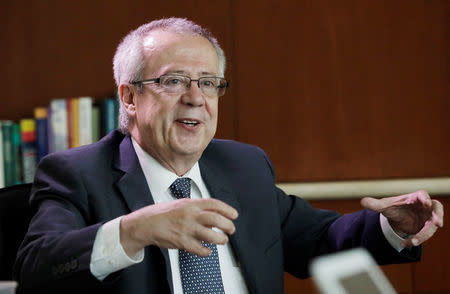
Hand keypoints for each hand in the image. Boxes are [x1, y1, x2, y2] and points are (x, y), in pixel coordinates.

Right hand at [120, 198, 237, 256]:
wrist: (146, 223)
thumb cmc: (164, 213)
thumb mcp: (182, 204)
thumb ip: (198, 207)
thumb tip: (215, 212)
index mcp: (191, 204)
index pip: (214, 204)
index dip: (227, 209)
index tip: (234, 215)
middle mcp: (190, 215)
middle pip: (216, 219)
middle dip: (227, 225)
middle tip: (231, 229)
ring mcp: (186, 229)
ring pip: (211, 236)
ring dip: (220, 239)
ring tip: (222, 240)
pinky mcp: (182, 242)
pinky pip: (199, 249)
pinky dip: (207, 251)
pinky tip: (208, 250)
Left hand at [360, 190, 443, 246]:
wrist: (397, 218)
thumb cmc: (394, 208)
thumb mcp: (384, 206)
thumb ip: (375, 204)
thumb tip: (363, 202)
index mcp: (415, 197)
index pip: (423, 195)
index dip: (425, 198)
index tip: (425, 202)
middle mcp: (425, 206)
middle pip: (437, 207)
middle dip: (438, 215)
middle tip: (438, 223)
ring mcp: (428, 217)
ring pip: (432, 225)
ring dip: (426, 234)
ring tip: (414, 242)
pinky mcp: (428, 227)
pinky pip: (427, 234)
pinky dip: (418, 239)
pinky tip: (406, 244)